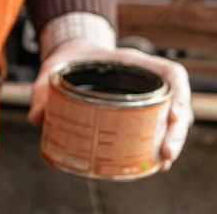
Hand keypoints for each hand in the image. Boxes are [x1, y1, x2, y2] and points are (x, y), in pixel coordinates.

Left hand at [28, 38, 192, 170]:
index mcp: (135, 62)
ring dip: (174, 139)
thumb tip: (37, 117)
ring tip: (165, 162)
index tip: (174, 116)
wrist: (73, 54)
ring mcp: (146, 94)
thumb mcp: (55, 69)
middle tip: (167, 154)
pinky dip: (161, 142)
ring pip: (173, 116)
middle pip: (177, 101)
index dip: (179, 94)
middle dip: (177, 130)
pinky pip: (159, 125)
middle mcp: (147, 78)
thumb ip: (43, 89)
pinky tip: (157, 163)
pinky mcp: (140, 110)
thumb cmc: (70, 59)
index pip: (172, 73)